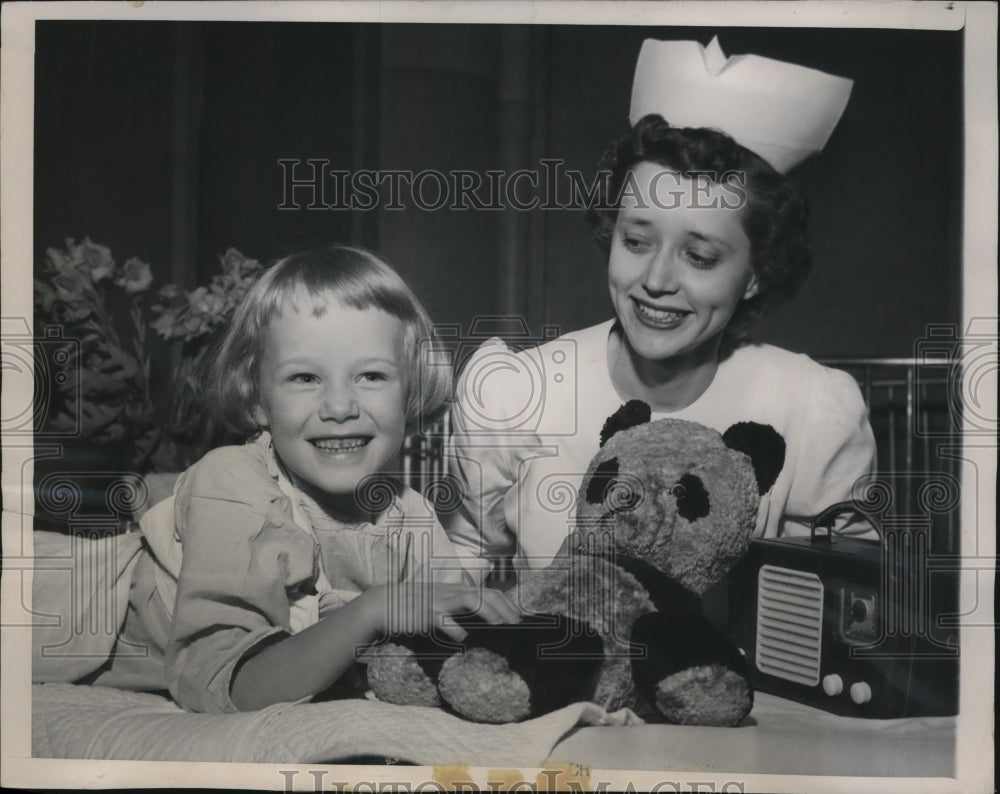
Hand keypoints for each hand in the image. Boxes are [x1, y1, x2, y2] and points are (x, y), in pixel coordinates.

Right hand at [365, 582, 520, 640]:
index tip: (519, 618)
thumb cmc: (414, 607)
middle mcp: (451, 592)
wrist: (384, 603)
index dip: (506, 603)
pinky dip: (456, 630)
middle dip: (504, 608)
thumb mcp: (439, 603)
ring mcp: (440, 601)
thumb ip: (456, 610)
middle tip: (517, 624)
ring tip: (500, 626)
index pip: (488, 592)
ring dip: (488, 612)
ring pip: (470, 599)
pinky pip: (445, 620)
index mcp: (456, 590)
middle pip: (485, 593)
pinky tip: (464, 641)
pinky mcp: (427, 613)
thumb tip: (476, 628)